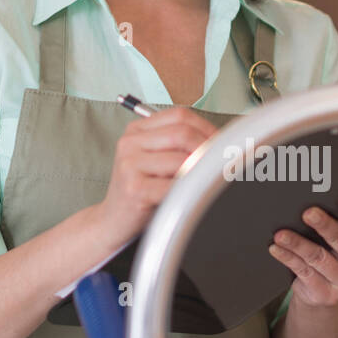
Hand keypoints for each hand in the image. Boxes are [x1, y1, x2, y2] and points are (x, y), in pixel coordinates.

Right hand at [95, 107, 217, 245]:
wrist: (114, 222)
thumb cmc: (143, 191)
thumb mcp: (157, 161)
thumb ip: (181, 145)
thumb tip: (223, 140)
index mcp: (137, 130)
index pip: (180, 116)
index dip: (207, 128)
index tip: (223, 144)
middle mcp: (130, 143)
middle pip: (182, 134)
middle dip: (209, 148)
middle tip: (223, 164)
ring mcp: (129, 165)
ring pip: (181, 159)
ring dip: (201, 171)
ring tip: (206, 182)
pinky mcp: (135, 188)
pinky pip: (175, 185)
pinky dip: (190, 189)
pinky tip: (192, 195)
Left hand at [267, 192, 337, 307]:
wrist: (329, 295)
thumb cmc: (337, 255)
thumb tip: (315, 199)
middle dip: (325, 226)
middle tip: (309, 213)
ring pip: (318, 258)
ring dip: (298, 244)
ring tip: (281, 234)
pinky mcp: (325, 295)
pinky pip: (303, 273)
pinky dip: (288, 258)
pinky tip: (276, 248)